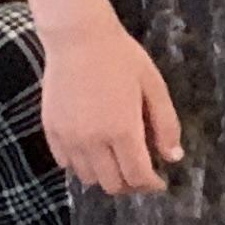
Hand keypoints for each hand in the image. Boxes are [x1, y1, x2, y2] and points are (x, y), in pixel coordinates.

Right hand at [42, 14, 184, 194]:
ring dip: (105, 176)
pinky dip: (82, 165)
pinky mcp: (51, 131)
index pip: (137, 176)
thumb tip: (173, 157)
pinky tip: (94, 151)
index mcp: (122, 130)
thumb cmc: (121, 58)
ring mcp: (68, 138)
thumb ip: (165, 124)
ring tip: (118, 161)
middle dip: (130, 185)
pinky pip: (66, 164)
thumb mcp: (154, 86)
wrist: (79, 38)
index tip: (159, 183)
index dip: (151, 185)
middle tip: (141, 174)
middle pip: (111, 184)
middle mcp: (92, 141)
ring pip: (87, 178)